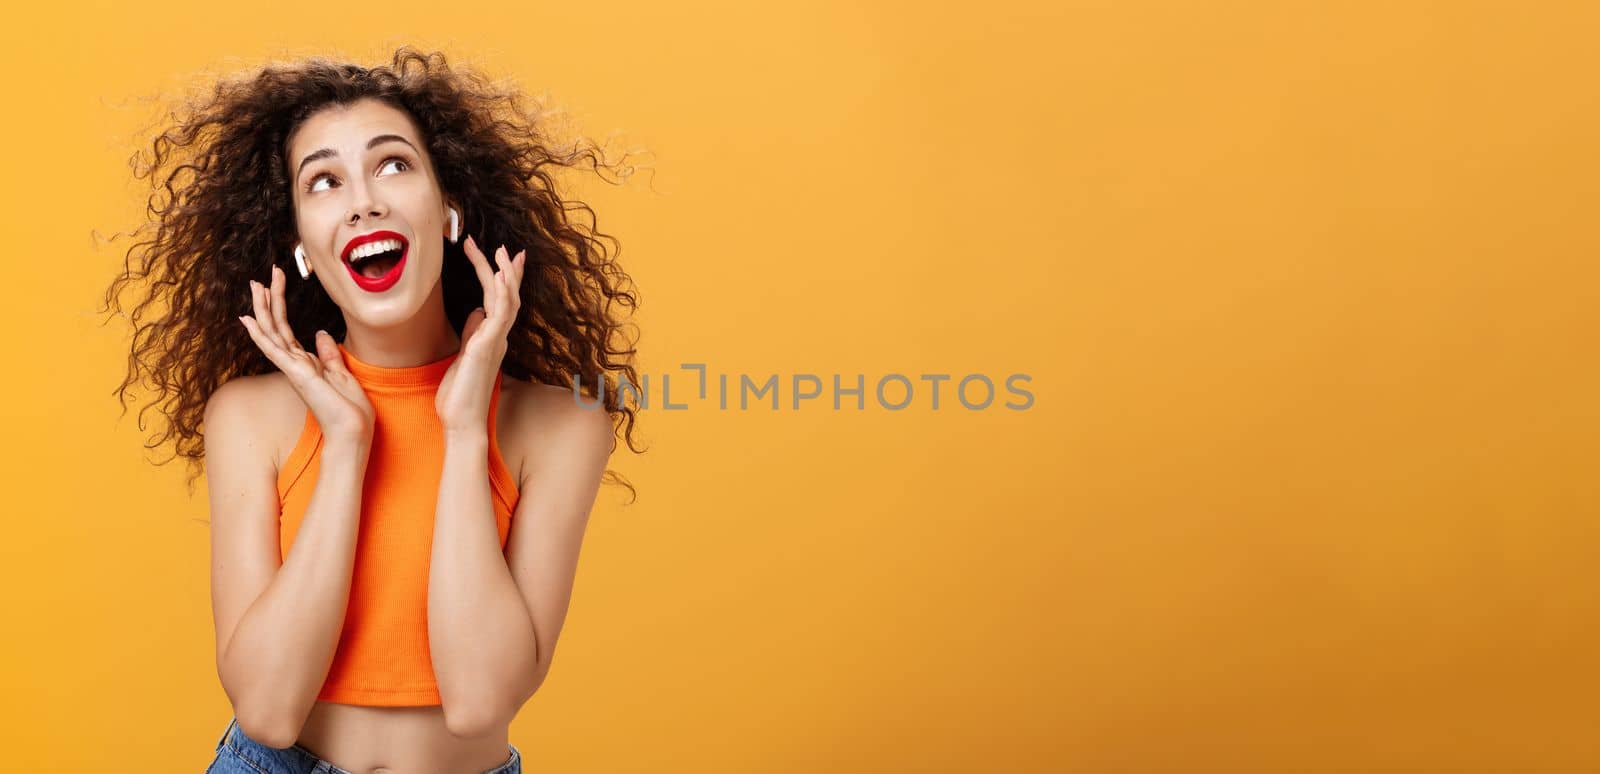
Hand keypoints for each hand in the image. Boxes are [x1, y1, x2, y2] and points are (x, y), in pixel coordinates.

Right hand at [239, 264, 375, 441]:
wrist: (353, 431)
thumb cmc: (350, 410)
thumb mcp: (342, 375)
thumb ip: (329, 355)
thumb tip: (321, 333)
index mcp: (306, 364)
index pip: (287, 330)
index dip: (281, 306)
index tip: (277, 284)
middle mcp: (294, 365)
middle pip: (277, 326)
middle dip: (270, 300)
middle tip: (261, 276)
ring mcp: (292, 369)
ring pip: (272, 332)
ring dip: (263, 308)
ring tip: (255, 285)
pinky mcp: (296, 374)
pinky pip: (273, 349)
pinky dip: (259, 334)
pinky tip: (247, 319)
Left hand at [436, 235, 525, 433]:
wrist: (461, 421)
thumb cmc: (459, 395)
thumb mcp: (462, 356)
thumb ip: (472, 333)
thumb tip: (476, 311)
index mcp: (491, 337)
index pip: (498, 301)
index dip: (498, 276)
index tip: (493, 255)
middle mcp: (498, 337)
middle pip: (507, 295)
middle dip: (506, 269)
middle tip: (504, 247)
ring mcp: (496, 340)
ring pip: (508, 300)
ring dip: (506, 274)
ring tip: (503, 252)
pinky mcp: (489, 346)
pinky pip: (501, 314)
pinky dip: (504, 293)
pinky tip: (501, 275)